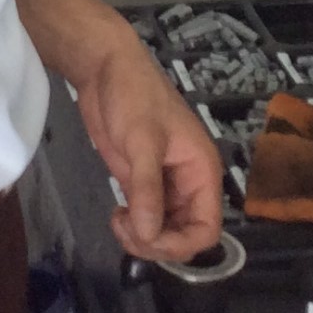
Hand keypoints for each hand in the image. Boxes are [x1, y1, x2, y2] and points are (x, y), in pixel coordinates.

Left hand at [75, 39, 223, 262]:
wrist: (105, 68)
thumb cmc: (133, 96)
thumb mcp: (142, 141)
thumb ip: (147, 189)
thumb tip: (150, 236)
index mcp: (202, 171)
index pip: (207, 228)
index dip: (181, 244)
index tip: (148, 238)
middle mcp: (188, 182)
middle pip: (185, 235)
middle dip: (158, 243)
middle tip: (126, 229)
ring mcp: (165, 183)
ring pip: (165, 230)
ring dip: (144, 238)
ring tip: (119, 221)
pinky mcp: (142, 181)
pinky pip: (147, 217)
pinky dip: (135, 226)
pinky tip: (117, 216)